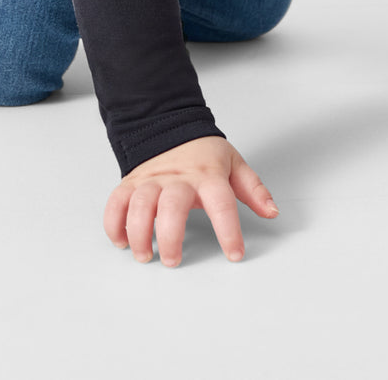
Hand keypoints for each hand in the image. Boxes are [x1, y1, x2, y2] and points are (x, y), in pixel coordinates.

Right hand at [103, 136, 277, 265]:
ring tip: (145, 256)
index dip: (229, 230)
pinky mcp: (131, 183)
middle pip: (172, 205)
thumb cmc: (204, 154)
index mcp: (208, 174)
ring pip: (140, 204)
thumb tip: (272, 211)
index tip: (235, 254)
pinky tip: (121, 241)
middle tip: (173, 260)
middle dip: (170, 236)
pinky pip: (116, 202)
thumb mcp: (234, 164)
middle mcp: (178, 177)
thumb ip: (253, 189)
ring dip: (139, 233)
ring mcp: (151, 179)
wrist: (171, 127)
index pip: (222, 201)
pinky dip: (114, 224)